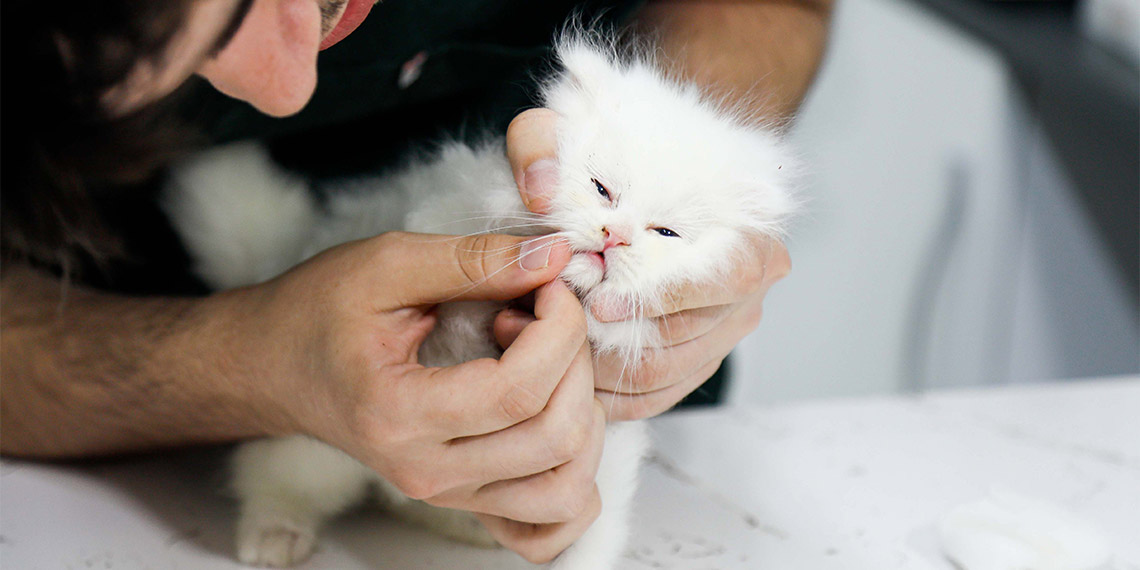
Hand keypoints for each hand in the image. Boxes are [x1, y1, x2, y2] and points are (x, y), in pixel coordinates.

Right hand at [223, 231, 604, 529]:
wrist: (274, 365)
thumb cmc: (319, 313)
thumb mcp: (387, 264)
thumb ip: (474, 260)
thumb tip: (555, 258)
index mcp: (399, 414)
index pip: (517, 391)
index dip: (559, 330)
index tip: (549, 286)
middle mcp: (426, 470)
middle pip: (553, 438)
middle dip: (576, 363)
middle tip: (546, 318)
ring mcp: (448, 494)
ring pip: (564, 491)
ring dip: (583, 420)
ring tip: (547, 370)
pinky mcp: (464, 499)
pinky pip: (545, 529)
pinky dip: (572, 485)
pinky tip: (555, 424)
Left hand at [506, 108, 791, 420]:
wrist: (634, 173)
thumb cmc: (610, 151)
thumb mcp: (568, 128)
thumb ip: (545, 145)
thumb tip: (540, 192)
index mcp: (750, 233)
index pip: (723, 279)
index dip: (659, 297)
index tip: (598, 300)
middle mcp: (748, 293)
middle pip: (682, 340)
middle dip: (608, 339)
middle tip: (543, 326)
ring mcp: (722, 335)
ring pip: (659, 376)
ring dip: (594, 368)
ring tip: (535, 338)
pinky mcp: (692, 364)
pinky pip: (649, 398)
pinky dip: (601, 391)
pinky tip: (556, 368)